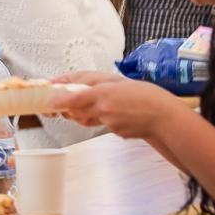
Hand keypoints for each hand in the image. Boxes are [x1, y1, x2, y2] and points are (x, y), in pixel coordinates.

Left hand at [50, 75, 182, 139]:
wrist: (165, 116)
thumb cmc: (145, 95)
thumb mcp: (118, 82)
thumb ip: (95, 83)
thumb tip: (75, 86)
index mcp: (104, 93)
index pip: (74, 98)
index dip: (60, 100)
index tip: (50, 101)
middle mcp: (104, 109)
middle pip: (76, 111)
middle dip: (69, 108)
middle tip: (64, 103)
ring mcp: (109, 123)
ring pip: (88, 119)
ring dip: (86, 113)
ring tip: (103, 104)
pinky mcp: (115, 132)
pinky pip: (103, 125)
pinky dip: (105, 119)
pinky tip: (119, 114)